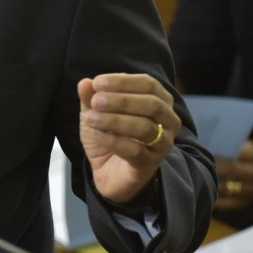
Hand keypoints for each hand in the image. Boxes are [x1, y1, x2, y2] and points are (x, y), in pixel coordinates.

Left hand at [78, 73, 179, 204]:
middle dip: (121, 100)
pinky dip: (113, 141)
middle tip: (96, 101)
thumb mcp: (95, 112)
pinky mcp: (151, 163)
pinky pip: (136, 151)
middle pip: (152, 104)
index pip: (148, 84)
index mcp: (158, 100)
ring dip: (115, 121)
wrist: (108, 170)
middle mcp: (168, 120)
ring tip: (90, 118)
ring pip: (145, 128)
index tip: (97, 83)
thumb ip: (90, 97)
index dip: (123, 82)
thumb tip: (84, 83)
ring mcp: (163, 144)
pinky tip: (96, 134)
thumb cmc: (109, 135)